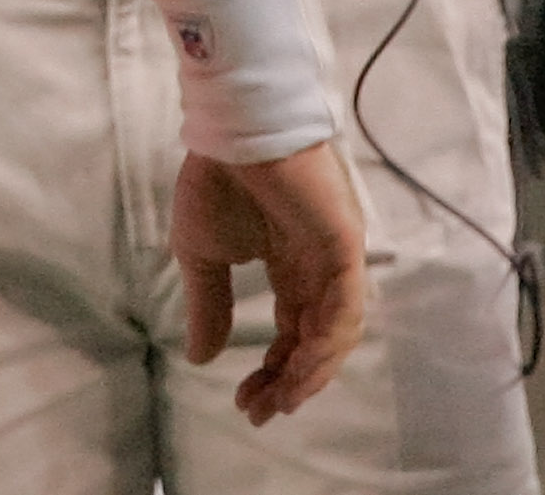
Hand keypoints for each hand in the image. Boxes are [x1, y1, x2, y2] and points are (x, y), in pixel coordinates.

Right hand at [170, 140, 367, 424]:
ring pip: (335, 332)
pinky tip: (301, 367)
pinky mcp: (345, 246)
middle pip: (314, 342)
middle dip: (290, 381)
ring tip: (281, 398)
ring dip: (311, 371)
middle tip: (261, 410)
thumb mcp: (201, 255)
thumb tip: (199, 358)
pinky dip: (327, 342)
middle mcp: (318, 270)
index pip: (291, 333)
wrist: (231, 132)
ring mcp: (335, 259)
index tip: (245, 402)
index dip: (271, 371)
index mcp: (289, 267)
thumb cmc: (216, 182)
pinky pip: (345, 307)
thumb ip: (209, 306)